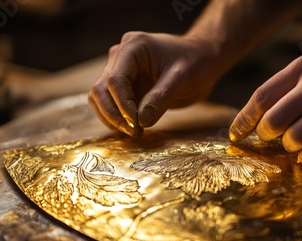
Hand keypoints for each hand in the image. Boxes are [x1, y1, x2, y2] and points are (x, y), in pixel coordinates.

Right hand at [88, 32, 218, 136]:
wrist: (202, 59)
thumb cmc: (196, 62)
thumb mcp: (182, 78)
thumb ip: (160, 98)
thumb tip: (140, 121)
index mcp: (133, 47)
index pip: (115, 80)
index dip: (122, 106)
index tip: (136, 125)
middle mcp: (120, 57)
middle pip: (101, 90)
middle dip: (114, 115)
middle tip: (135, 132)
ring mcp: (119, 70)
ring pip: (99, 98)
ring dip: (112, 119)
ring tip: (135, 132)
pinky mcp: (124, 85)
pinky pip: (110, 104)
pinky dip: (116, 119)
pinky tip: (133, 128)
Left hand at [229, 53, 301, 165]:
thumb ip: (291, 89)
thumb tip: (257, 119)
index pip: (261, 96)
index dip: (243, 119)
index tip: (235, 135)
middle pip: (272, 121)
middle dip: (266, 137)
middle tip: (272, 140)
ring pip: (294, 139)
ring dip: (291, 148)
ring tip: (298, 145)